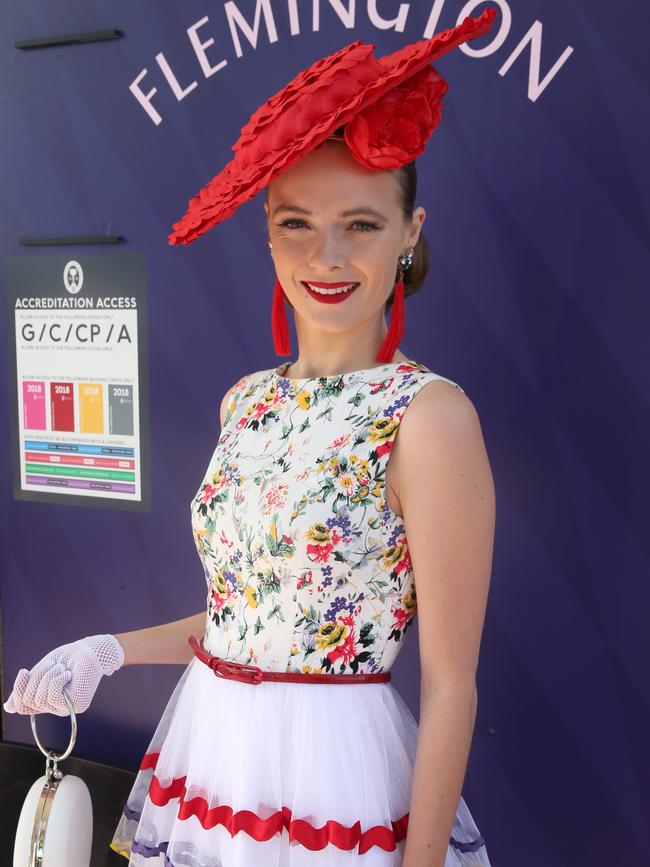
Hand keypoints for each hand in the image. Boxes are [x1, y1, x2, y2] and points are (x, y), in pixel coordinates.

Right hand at [3, 634, 124, 716]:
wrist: (90, 651)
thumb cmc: (67, 659)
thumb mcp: (41, 672)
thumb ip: (27, 688)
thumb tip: (8, 709)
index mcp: (45, 700)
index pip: (22, 707)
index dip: (18, 690)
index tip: (24, 671)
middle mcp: (54, 708)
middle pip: (28, 701)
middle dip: (36, 677)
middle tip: (52, 664)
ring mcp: (65, 708)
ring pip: (40, 698)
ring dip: (48, 676)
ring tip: (61, 667)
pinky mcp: (76, 705)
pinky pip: (53, 696)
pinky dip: (57, 680)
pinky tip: (67, 674)